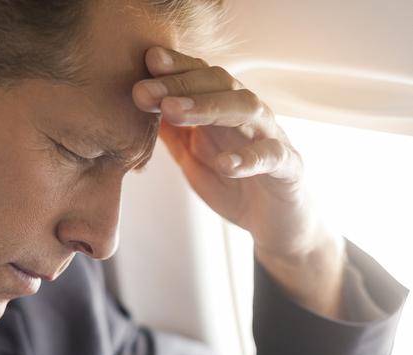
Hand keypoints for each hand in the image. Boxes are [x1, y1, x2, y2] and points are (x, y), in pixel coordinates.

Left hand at [132, 46, 346, 318]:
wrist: (274, 223)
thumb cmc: (232, 184)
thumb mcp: (192, 157)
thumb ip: (171, 133)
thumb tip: (138, 106)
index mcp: (224, 109)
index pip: (200, 76)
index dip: (175, 67)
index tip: (146, 62)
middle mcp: (248, 115)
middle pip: (219, 84)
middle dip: (179, 85)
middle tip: (143, 91)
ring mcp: (270, 137)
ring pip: (246, 109)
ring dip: (208, 107)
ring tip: (173, 111)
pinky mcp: (287, 168)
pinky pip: (271, 157)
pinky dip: (249, 158)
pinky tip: (225, 163)